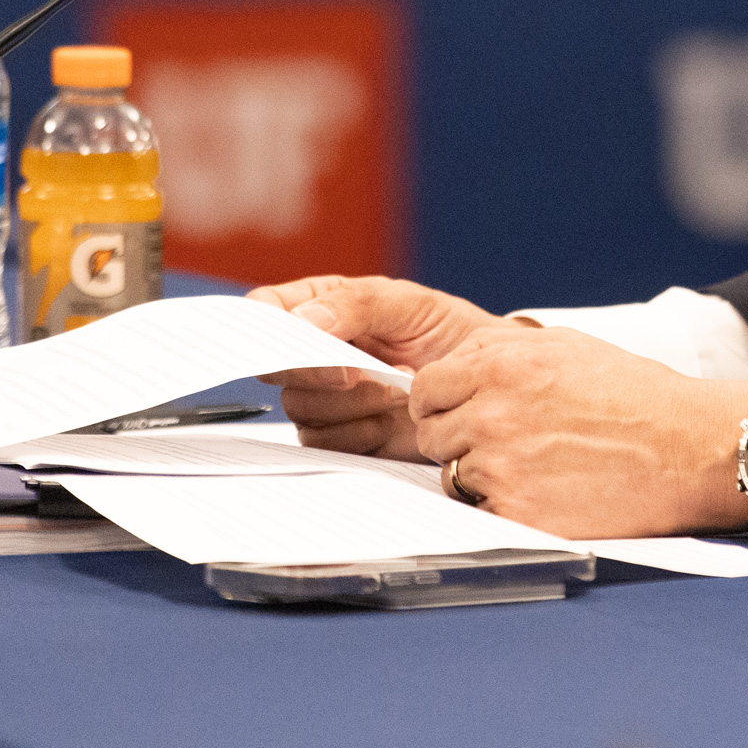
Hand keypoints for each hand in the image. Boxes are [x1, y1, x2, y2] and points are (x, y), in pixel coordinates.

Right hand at [251, 275, 505, 460]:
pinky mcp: (340, 436)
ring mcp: (324, 397)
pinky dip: (361, 432)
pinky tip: (394, 420)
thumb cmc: (450, 334)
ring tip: (398, 390)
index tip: (305, 344)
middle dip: (321, 374)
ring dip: (352, 404)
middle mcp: (315, 352)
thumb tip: (304, 320)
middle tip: (364, 372)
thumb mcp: (411, 306)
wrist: (482, 389)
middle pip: (276, 368)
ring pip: (300, 408)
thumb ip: (358, 304)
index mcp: (324, 306)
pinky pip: (324, 443)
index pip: (265, 311)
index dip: (270, 330)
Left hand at [409, 321, 747, 538]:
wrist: (685, 448)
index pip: (425, 387)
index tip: (458, 410)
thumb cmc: (634, 395)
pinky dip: (503, 505)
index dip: (440, 400)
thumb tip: (456, 361)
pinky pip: (480, 510)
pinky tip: (542, 490)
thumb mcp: (565, 346)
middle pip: (431, 434)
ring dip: (479, 474)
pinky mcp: (517, 512)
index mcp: (501, 366)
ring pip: (452, 476)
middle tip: (499, 441)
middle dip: (456, 437)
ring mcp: (502, 466)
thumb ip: (501, 349)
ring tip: (530, 465)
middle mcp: (493, 414)